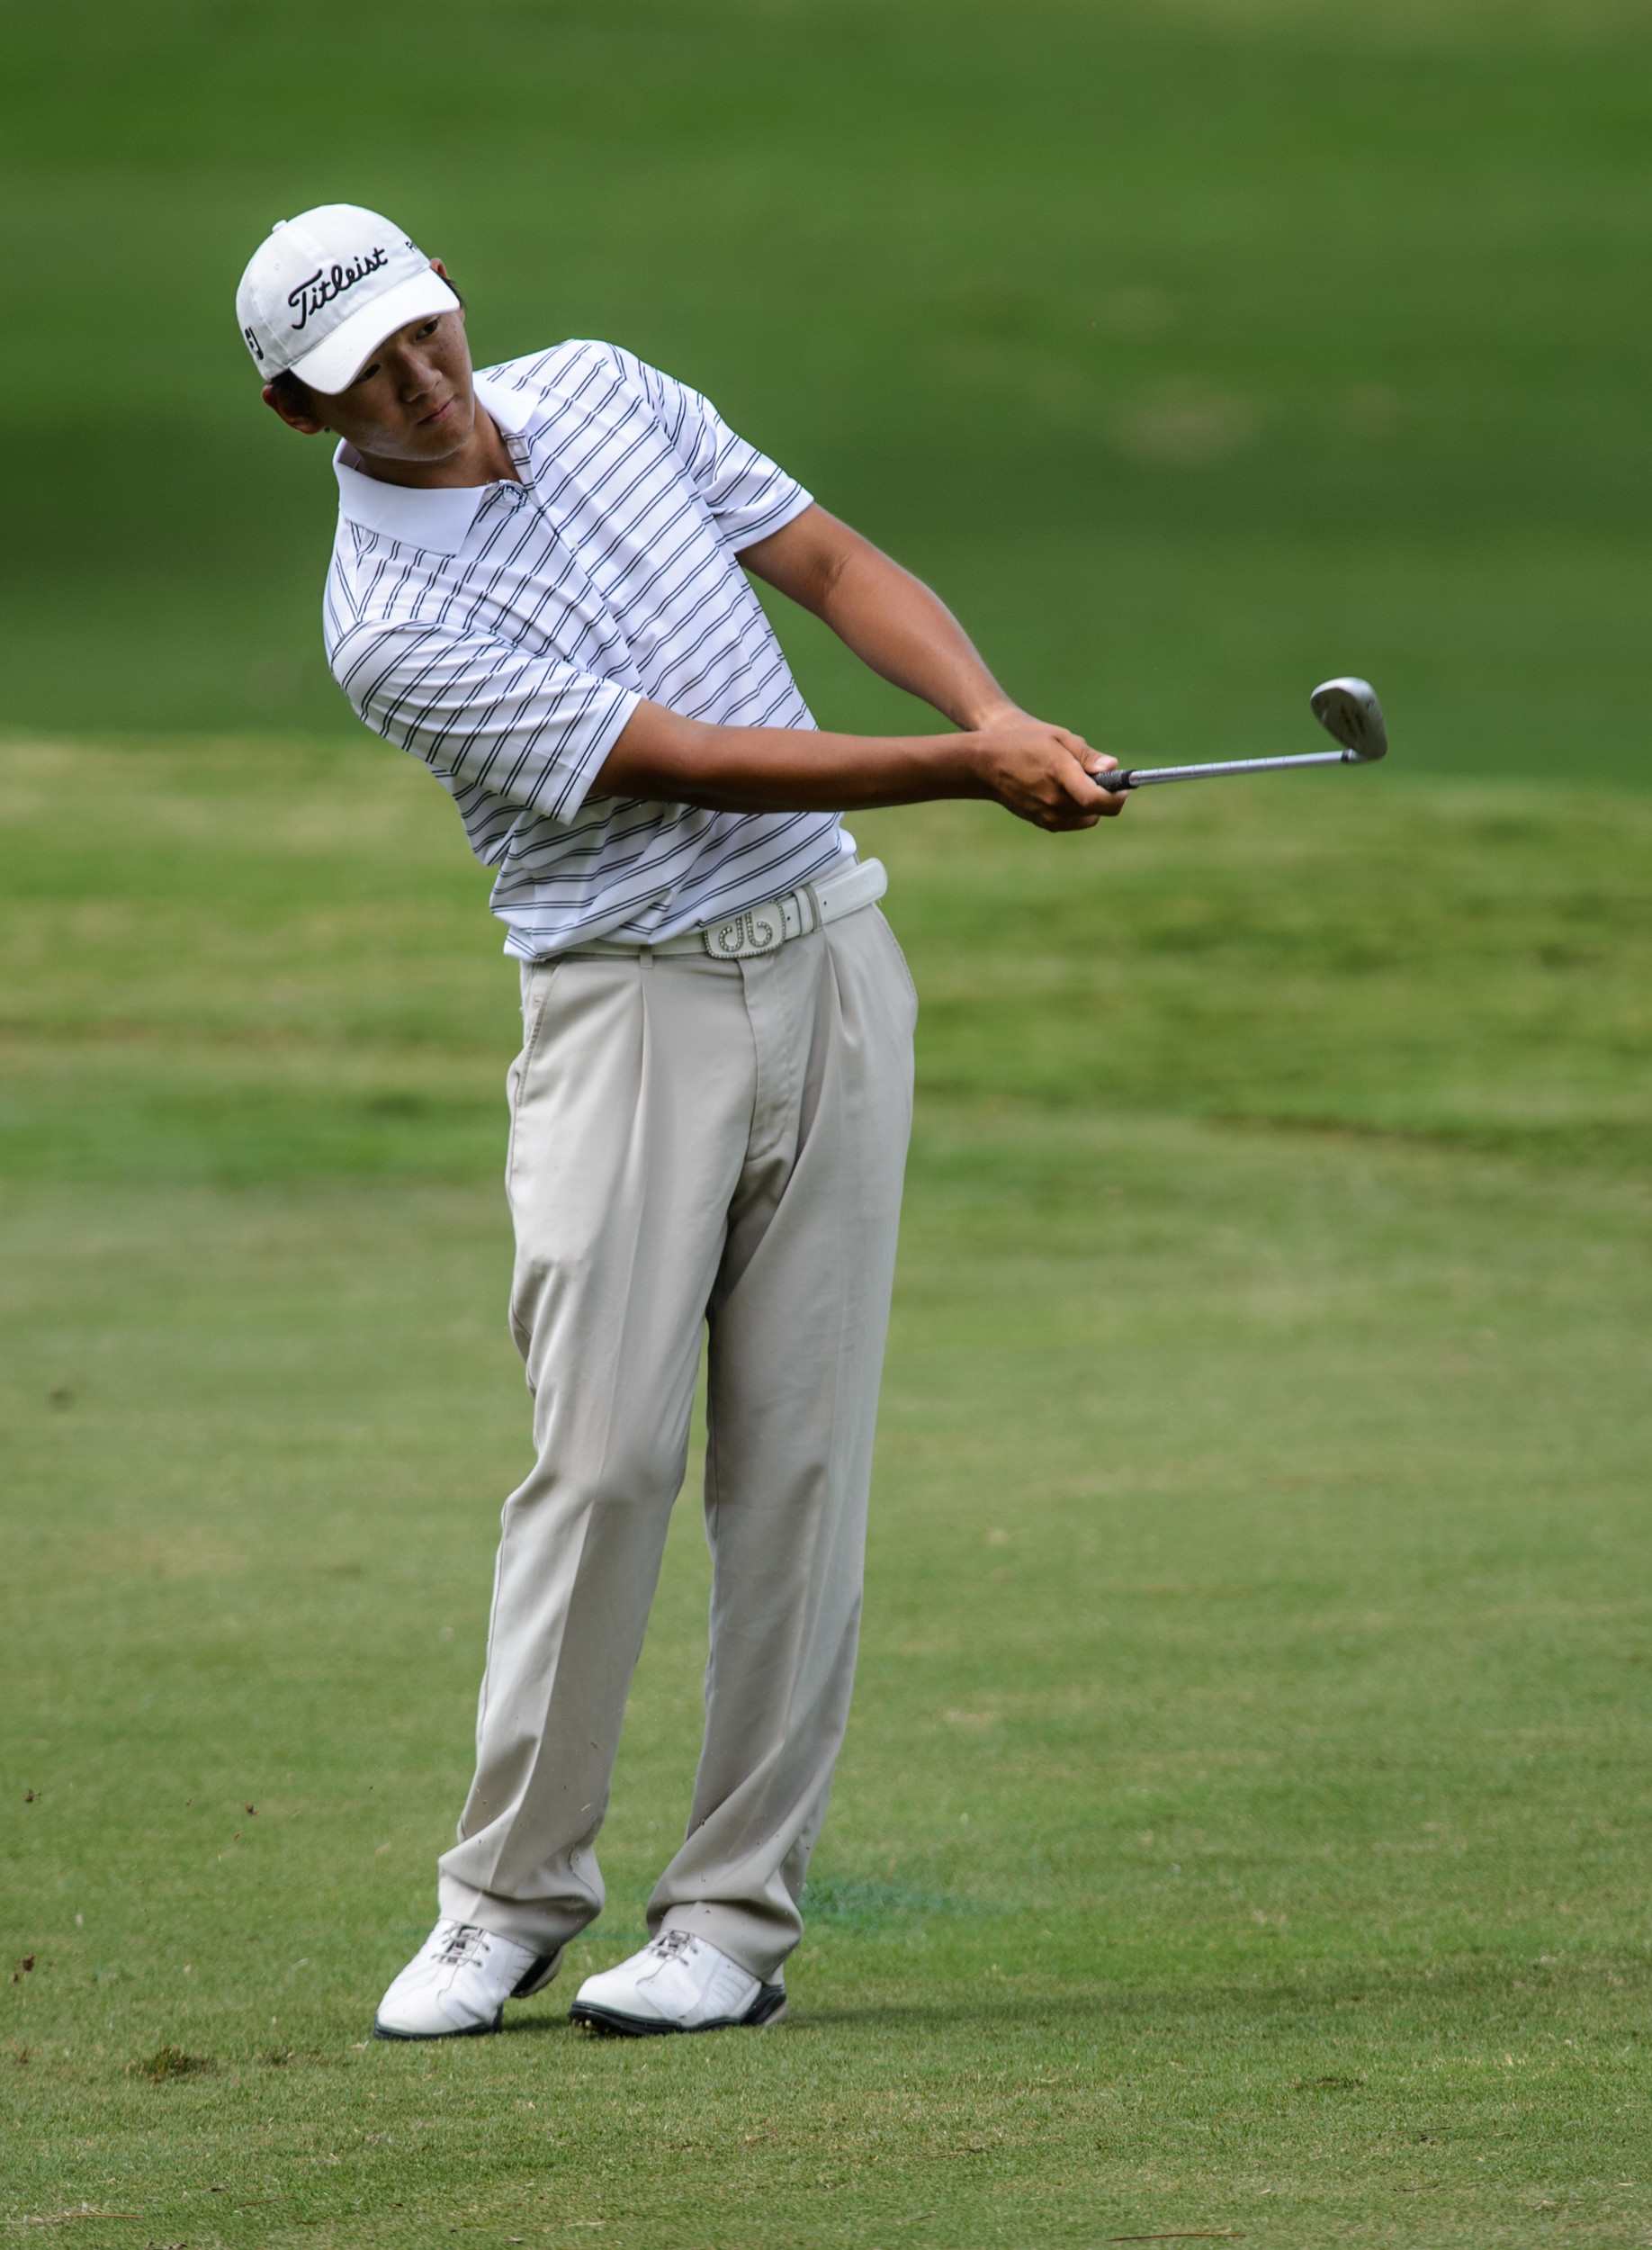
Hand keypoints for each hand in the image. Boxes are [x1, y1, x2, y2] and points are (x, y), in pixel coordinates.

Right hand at [964, 706, 1124, 829]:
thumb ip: (1086, 754)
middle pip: (1096, 810)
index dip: (1117, 797)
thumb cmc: (1023, 742)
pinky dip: (1078, 811)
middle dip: (1107, 797)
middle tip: (1105, 779)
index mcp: (1059, 774)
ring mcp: (1046, 814)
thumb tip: (1112, 767)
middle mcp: (1053, 799)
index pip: (1096, 799)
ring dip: (1092, 805)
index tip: (1126, 788)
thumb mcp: (1057, 737)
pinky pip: (1072, 822)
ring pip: (1087, 818)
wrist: (986, 765)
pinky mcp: (1042, 822)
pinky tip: (1066, 792)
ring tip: (1079, 783)